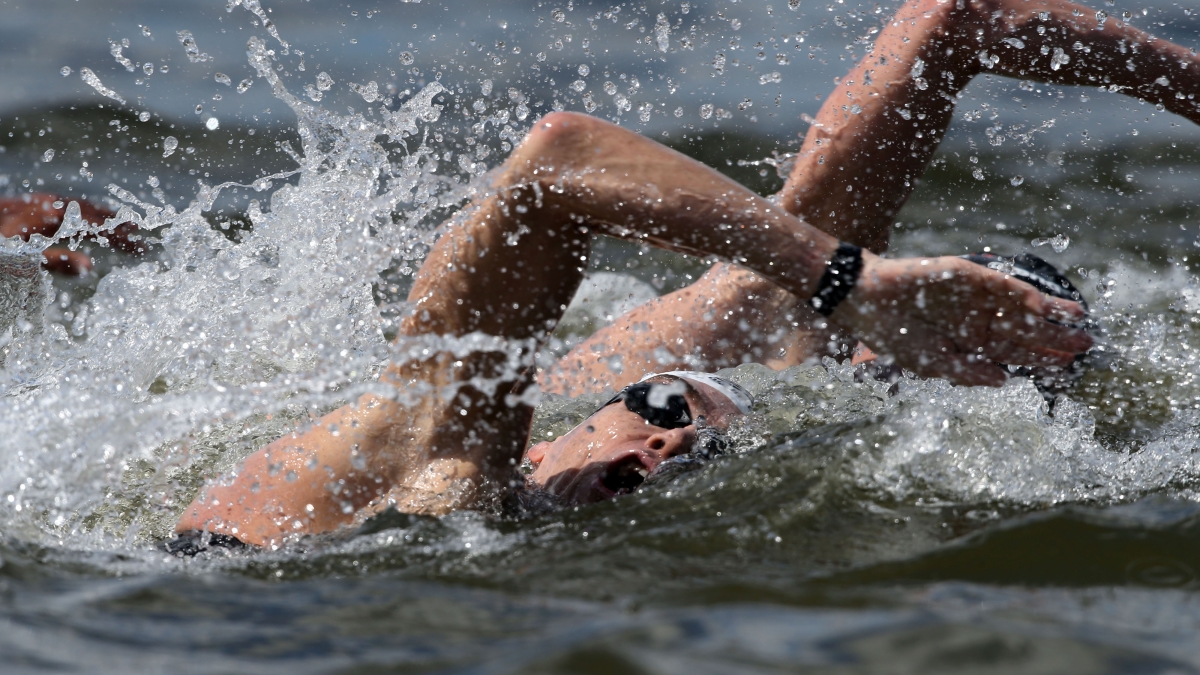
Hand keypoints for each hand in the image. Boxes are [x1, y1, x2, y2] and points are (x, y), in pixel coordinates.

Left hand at [0, 193, 142, 274]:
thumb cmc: (3, 247)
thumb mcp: (24, 258)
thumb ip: (56, 262)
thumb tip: (89, 267)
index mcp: (51, 217)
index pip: (95, 226)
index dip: (118, 236)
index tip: (139, 246)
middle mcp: (51, 204)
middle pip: (93, 214)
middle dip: (119, 227)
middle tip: (141, 241)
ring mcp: (44, 200)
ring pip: (83, 206)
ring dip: (107, 217)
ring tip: (127, 226)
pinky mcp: (37, 202)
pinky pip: (71, 205)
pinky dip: (90, 212)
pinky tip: (95, 218)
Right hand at [831, 253, 1092, 385]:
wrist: (863, 298)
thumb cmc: (891, 334)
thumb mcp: (930, 363)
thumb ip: (967, 373)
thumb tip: (1004, 381)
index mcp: (965, 342)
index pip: (1010, 353)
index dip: (1038, 361)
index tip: (1067, 369)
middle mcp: (974, 320)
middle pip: (1023, 332)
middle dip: (1054, 340)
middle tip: (1086, 347)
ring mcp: (973, 297)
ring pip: (1021, 309)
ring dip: (1050, 316)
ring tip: (1081, 325)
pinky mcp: (968, 276)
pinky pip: (1004, 288)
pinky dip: (1028, 298)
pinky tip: (1051, 307)